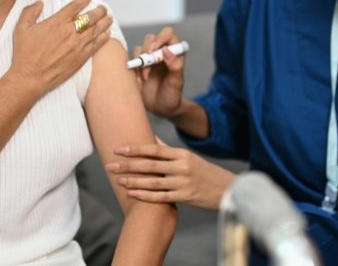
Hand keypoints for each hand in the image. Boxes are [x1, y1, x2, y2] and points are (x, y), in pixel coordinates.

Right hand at [9, 0, 112, 96]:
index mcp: (57, 23)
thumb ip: (30, 12)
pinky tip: (107, 34)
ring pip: (97, 30)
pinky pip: (97, 45)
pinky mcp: (82, 57)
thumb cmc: (25, 55)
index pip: (75, 6)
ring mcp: (78, 45)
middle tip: (102, 7)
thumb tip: (39, 3)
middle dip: (99, 10)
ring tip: (109, 17)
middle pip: (90, 16)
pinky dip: (104, 38)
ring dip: (104, 22)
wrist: (31, 77)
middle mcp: (70, 32)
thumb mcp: (21, 28)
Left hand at [106, 137, 234, 209]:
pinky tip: (132, 194)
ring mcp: (183, 183)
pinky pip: (161, 197)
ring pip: (153, 182)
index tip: (118, 149)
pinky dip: (145, 196)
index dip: (135, 149)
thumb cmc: (205, 172)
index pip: (154, 149)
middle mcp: (182, 167)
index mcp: (182, 154)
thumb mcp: (190, 157)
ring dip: (133, 181)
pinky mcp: (185, 197)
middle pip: (150, 165)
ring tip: (118, 180)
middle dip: (128, 165)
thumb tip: (152, 140)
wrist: (226, 189)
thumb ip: (170, 150)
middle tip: (110, 165)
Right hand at [134, 27, 185, 117]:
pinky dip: (135, 68)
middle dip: (148, 50)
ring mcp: (150, 59)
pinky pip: (133, 60)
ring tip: (146, 77)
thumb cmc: (172, 96)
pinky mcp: (139, 66)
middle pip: (151, 38)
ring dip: (141, 61)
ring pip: (141, 48)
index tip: (155, 49)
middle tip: (149, 65)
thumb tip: (167, 50)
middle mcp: (162, 53)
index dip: (161, 38)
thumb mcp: (176, 83)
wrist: (161, 109)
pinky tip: (141, 80)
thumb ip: (175, 66)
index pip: (168, 34)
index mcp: (175, 53)